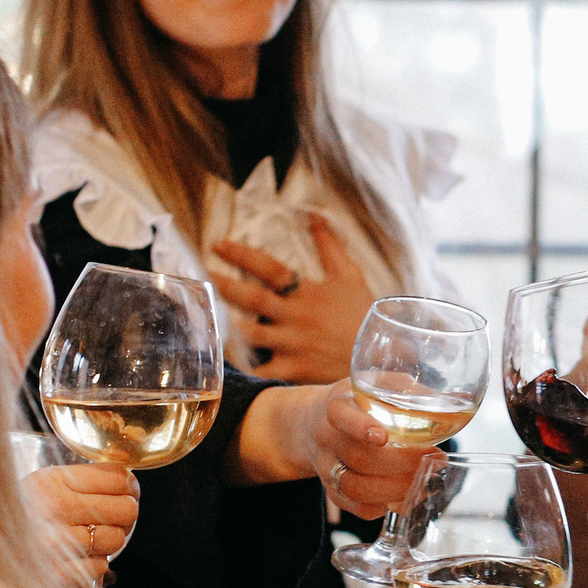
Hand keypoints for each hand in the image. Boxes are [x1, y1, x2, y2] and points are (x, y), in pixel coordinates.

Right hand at [20, 463, 139, 584]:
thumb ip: (79, 480)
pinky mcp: (60, 574)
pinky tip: (75, 557)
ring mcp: (58, 544)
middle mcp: (56, 510)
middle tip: (115, 516)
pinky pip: (101, 566)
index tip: (128, 490)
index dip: (130, 486)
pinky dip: (93, 563)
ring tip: (89, 537)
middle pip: (126, 510)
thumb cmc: (14, 515)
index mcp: (52, 482)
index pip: (117, 478)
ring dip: (108, 540)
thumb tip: (126, 482)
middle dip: (125, 514)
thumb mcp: (40, 485)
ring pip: (116, 540)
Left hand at [212, 213, 376, 383]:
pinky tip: (224, 364)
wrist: (384, 358)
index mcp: (308, 293)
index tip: (218, 245)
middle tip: (203, 277)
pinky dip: (244, 368)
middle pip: (253, 299)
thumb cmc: (364, 316)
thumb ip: (329, 247)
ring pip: (252, 334)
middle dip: (225, 286)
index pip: (270, 268)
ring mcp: (294, 345)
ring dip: (228, 326)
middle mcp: (297, 317)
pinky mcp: (294, 371)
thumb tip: (314, 216)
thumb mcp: (350, 277)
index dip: (242, 255)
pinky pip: (262, 370)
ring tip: (206, 318)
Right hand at [310, 384, 425, 515]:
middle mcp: (327, 438)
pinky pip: (352, 506)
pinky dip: (380, 508)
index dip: (360, 427)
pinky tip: (403, 499)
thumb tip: (457, 399)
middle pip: (358, 458)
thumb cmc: (357, 402)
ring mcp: (326, 467)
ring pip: (353, 487)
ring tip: (426, 483)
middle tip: (436, 459)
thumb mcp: (376, 384)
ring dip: (395, 490)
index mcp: (336, 406)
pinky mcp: (331, 489)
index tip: (383, 436)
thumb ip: (410, 390)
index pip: (341, 417)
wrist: (311, 423)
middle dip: (403, 463)